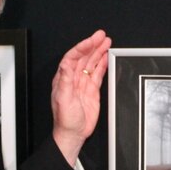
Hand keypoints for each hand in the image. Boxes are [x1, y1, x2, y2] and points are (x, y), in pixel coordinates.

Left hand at [51, 30, 111, 165]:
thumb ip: (65, 80)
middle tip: (102, 36)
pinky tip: (107, 57)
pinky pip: (98, 74)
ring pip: (91, 63)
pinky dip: (102, 64)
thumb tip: (65, 64)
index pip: (73, 57)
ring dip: (98, 52)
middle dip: (92, 45)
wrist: (74, 133)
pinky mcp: (92, 90)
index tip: (92, 40)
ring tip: (107, 42)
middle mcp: (73, 79)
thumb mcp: (62, 98)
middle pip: (83, 57)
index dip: (82, 47)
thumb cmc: (65, 119)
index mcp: (64, 78)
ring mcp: (83, 84)